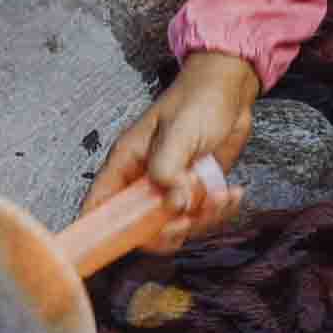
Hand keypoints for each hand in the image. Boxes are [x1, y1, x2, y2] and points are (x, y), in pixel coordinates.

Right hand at [92, 52, 261, 244]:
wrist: (230, 92)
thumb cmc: (197, 100)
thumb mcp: (179, 132)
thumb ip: (168, 169)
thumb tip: (174, 204)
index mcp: (126, 165)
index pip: (100, 206)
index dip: (105, 230)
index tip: (129, 240)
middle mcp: (144, 182)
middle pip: (141, 228)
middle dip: (168, 230)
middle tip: (188, 218)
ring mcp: (171, 189)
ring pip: (176, 226)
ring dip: (202, 219)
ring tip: (221, 195)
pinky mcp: (196, 192)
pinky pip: (202, 217)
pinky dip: (219, 212)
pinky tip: (232, 193)